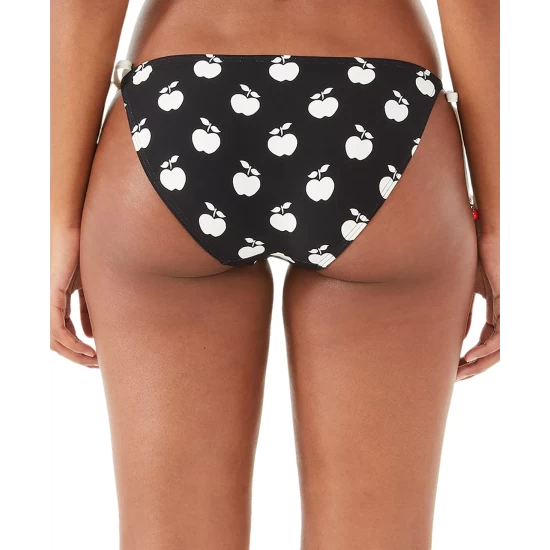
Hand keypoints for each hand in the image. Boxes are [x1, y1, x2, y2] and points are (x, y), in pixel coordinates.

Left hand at [50, 228, 97, 366]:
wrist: (77, 231)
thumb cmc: (85, 254)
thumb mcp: (89, 289)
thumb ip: (88, 311)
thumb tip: (92, 335)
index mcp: (55, 303)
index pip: (62, 334)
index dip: (77, 349)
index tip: (96, 358)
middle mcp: (48, 305)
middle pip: (56, 342)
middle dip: (76, 357)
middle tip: (95, 365)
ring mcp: (47, 301)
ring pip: (54, 339)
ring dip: (74, 354)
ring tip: (93, 360)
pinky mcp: (50, 296)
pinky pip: (56, 327)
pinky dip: (70, 341)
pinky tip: (86, 348)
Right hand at [458, 233, 499, 380]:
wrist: (485, 237)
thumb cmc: (475, 257)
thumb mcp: (465, 290)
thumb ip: (462, 311)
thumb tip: (455, 334)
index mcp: (496, 310)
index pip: (487, 341)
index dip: (473, 357)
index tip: (455, 367)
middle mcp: (504, 313)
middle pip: (494, 349)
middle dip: (475, 366)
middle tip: (457, 378)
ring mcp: (507, 309)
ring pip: (500, 347)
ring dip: (481, 363)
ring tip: (462, 372)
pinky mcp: (506, 302)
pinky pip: (501, 333)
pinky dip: (487, 347)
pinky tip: (471, 355)